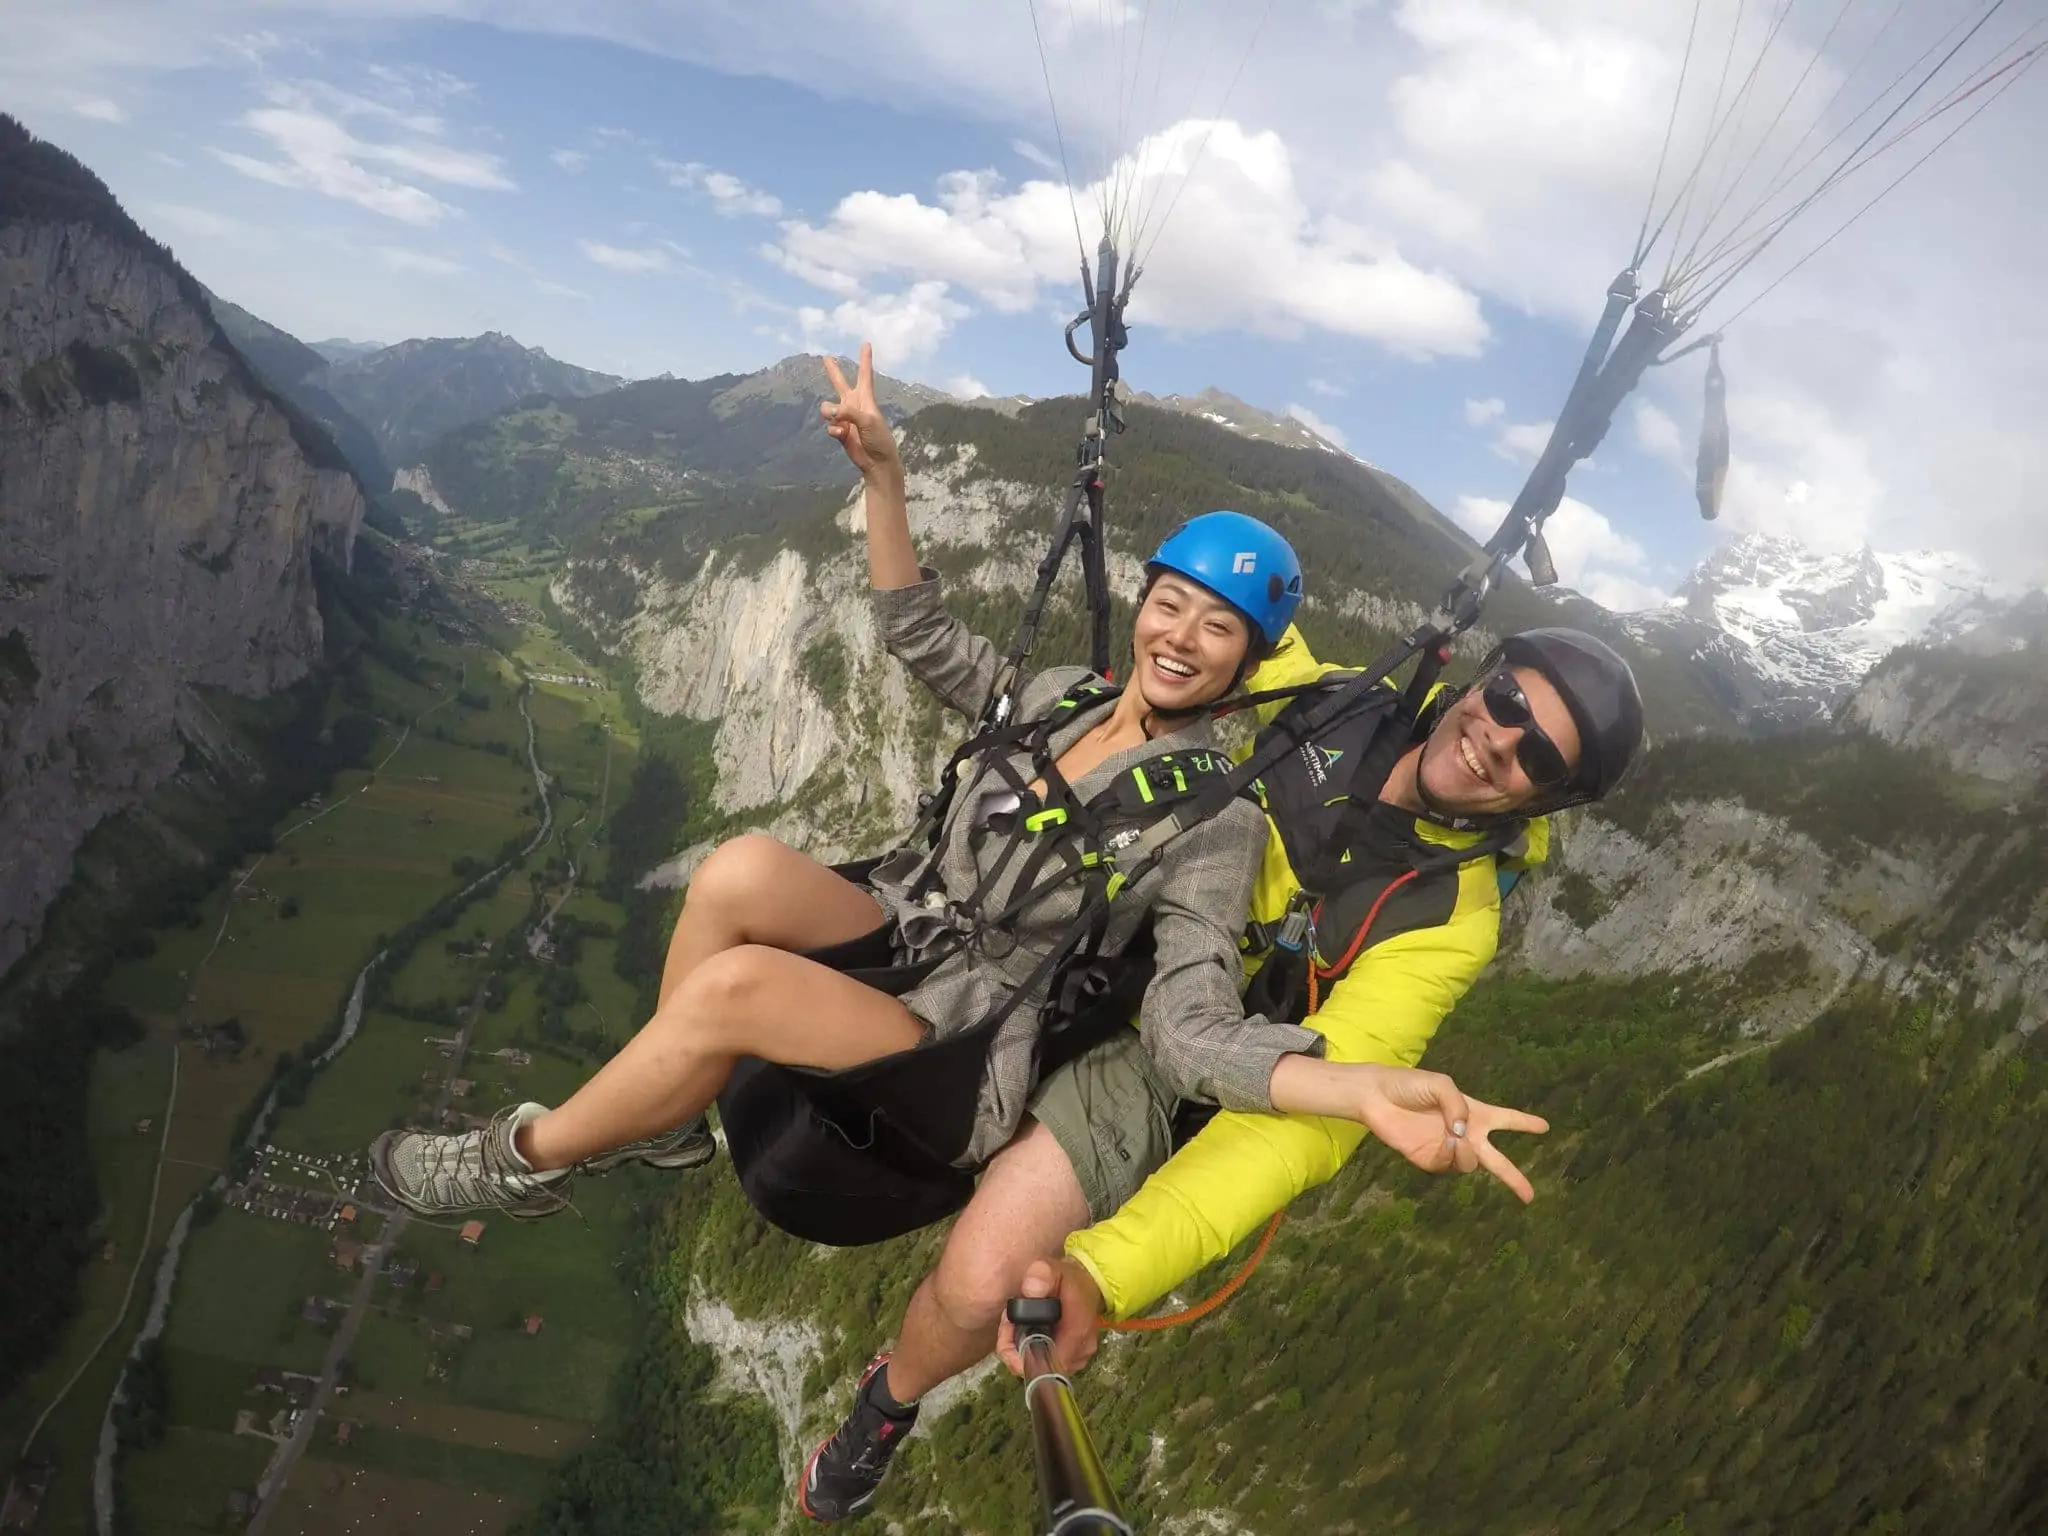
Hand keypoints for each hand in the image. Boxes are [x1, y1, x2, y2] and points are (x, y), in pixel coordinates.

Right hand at [819, 343, 899, 479]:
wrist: (877, 462)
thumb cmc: (879, 439)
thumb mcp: (867, 421)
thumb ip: (848, 412)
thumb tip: (831, 411)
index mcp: (865, 398)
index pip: (864, 374)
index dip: (865, 359)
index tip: (866, 344)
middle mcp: (853, 405)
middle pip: (839, 383)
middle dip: (833, 371)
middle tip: (826, 357)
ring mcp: (845, 418)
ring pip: (827, 408)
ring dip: (830, 413)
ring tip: (840, 424)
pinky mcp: (840, 431)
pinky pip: (829, 426)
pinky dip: (833, 430)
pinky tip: (842, 435)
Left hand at [996, 1258, 1104, 1378]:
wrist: (1088, 1284)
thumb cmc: (1069, 1279)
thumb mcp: (1053, 1269)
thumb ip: (1042, 1275)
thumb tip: (1030, 1291)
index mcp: (1076, 1334)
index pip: (1046, 1365)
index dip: (1020, 1355)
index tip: (1009, 1331)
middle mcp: (1080, 1352)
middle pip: (1039, 1367)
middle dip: (1016, 1348)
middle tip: (1008, 1323)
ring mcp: (1078, 1358)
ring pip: (1040, 1366)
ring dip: (1021, 1348)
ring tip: (1015, 1323)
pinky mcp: (1073, 1359)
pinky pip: (1047, 1362)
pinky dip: (1031, 1349)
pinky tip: (1026, 1330)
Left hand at [1353, 1064, 1549, 1202]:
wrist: (1377, 1097)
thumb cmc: (1410, 1085)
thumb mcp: (1441, 1084)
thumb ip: (1458, 1106)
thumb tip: (1464, 1134)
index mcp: (1474, 1112)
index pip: (1506, 1119)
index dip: (1526, 1123)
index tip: (1545, 1127)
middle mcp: (1465, 1134)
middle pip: (1497, 1160)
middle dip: (1514, 1178)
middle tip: (1530, 1196)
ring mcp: (1447, 1149)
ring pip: (1471, 1164)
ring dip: (1467, 1154)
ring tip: (1453, 1136)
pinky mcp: (1429, 1160)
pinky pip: (1447, 1166)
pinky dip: (1448, 1156)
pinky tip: (1440, 1141)